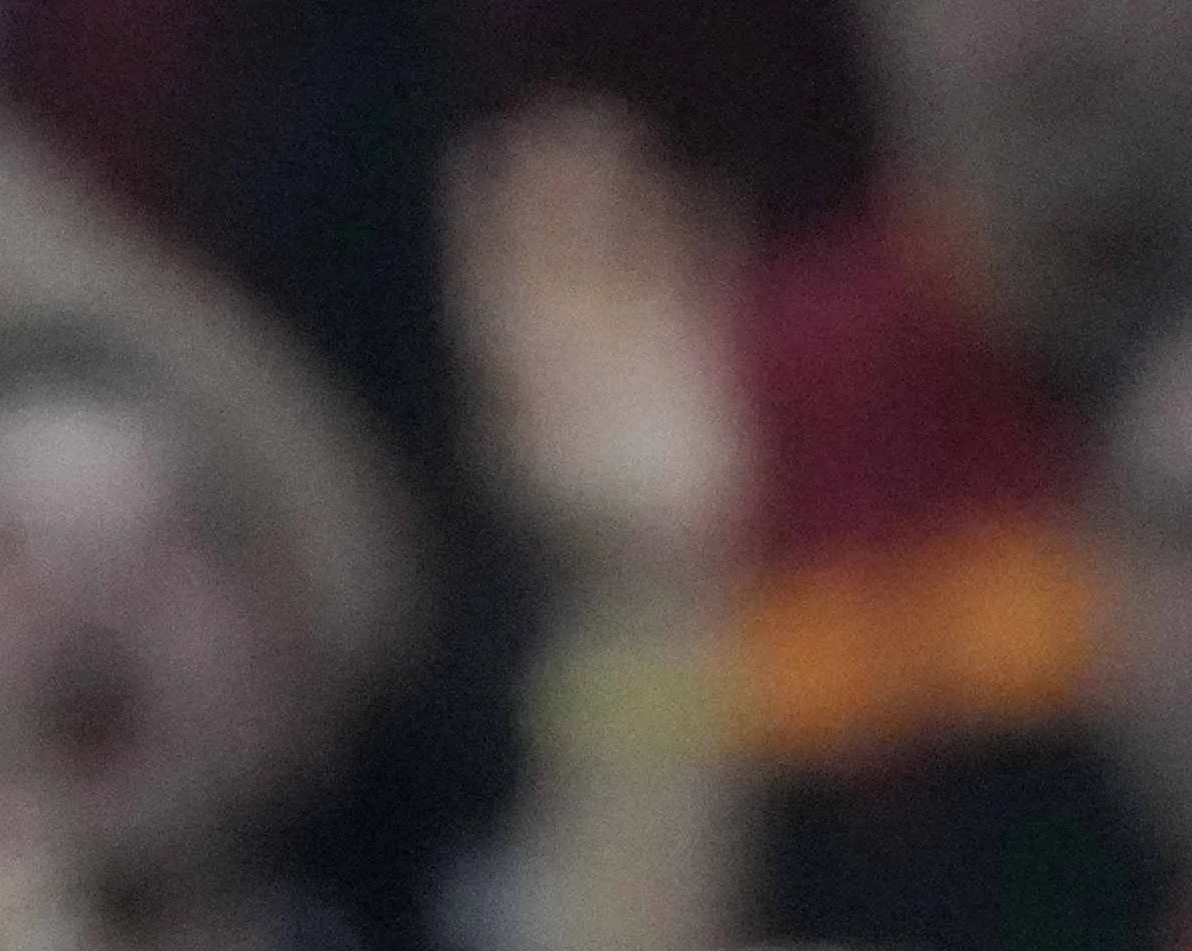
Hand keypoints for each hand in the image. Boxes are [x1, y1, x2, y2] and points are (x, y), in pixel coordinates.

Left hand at [447, 98, 744, 586]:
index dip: (489, 221)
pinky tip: (713, 195)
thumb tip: (496, 378)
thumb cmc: (587, 547)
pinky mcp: (699, 376)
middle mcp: (577, 360)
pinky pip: (702, 292)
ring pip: (631, 260)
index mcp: (527, 377)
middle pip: (564, 254)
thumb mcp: (545, 479)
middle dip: (561, 192)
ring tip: (626, 135)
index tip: (478, 158)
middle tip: (561, 121)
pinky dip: (707, 246)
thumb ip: (525, 422)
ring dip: (629, 202)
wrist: (653, 589)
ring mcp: (638, 362)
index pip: (499, 281)